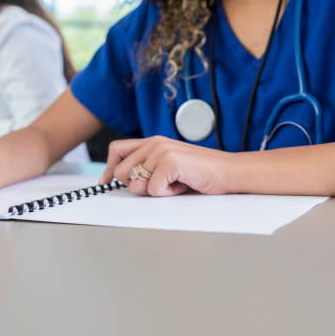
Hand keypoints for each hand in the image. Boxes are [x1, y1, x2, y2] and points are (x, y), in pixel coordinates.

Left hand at [100, 136, 233, 196]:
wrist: (229, 172)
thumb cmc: (201, 172)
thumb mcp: (169, 165)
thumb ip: (148, 166)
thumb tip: (121, 179)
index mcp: (152, 141)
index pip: (116, 150)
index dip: (108, 168)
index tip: (105, 182)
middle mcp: (154, 143)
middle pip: (121, 173)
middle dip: (136, 186)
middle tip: (160, 184)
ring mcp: (161, 151)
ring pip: (136, 185)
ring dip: (154, 192)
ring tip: (174, 183)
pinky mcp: (169, 162)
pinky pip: (153, 190)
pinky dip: (168, 194)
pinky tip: (182, 185)